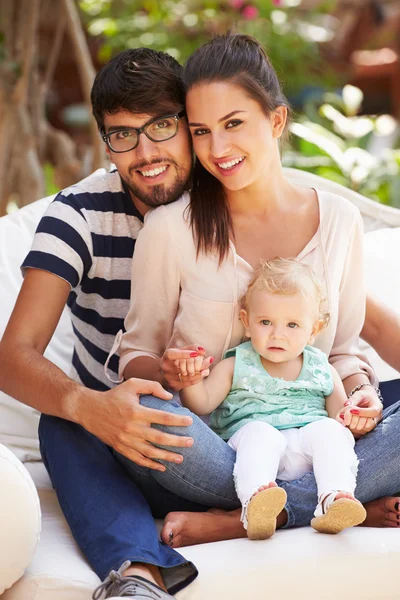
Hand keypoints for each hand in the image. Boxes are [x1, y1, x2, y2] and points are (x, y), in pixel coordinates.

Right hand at [79, 378, 193, 470]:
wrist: (89, 409)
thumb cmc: (114, 395)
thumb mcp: (132, 384)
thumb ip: (152, 387)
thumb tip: (169, 397)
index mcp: (136, 412)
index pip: (163, 418)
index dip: (178, 421)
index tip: (190, 422)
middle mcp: (132, 428)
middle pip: (159, 438)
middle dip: (177, 442)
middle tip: (191, 442)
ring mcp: (126, 440)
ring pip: (150, 452)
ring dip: (167, 456)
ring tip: (181, 458)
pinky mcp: (120, 447)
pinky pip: (137, 459)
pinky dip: (150, 464)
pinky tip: (162, 467)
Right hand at [161, 345, 213, 390]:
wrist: (172, 369)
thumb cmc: (181, 357)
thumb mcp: (185, 350)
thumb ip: (194, 348)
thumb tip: (204, 352)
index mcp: (167, 355)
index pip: (174, 354)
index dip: (184, 354)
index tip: (195, 354)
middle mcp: (165, 366)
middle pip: (182, 367)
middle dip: (195, 366)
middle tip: (204, 364)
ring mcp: (168, 377)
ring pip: (186, 377)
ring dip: (198, 374)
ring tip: (205, 371)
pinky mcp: (173, 385)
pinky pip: (187, 383)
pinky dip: (196, 379)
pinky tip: (201, 375)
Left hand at [337, 387, 382, 437]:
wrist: (367, 400)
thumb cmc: (363, 396)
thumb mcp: (359, 394)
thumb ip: (353, 399)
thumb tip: (346, 405)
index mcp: (378, 406)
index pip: (373, 412)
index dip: (362, 412)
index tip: (351, 410)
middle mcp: (378, 417)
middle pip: (369, 423)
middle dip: (356, 420)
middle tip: (347, 415)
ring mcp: (374, 423)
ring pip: (366, 428)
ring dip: (355, 424)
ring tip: (348, 419)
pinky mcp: (369, 428)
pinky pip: (363, 432)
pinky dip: (354, 429)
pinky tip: (349, 422)